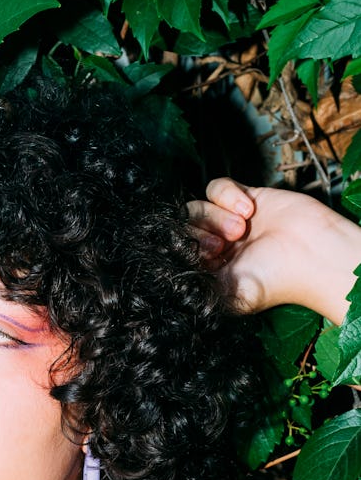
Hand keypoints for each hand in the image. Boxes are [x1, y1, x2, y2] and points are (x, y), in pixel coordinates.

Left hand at [187, 178, 360, 323]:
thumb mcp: (224, 293)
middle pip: (184, 228)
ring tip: (241, 229)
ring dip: (216, 216)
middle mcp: (215, 247)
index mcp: (208, 271)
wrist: (313, 254)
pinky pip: (217, 186)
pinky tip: (248, 209)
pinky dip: (227, 195)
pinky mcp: (243, 197)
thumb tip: (165, 276)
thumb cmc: (274, 280)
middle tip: (222, 245)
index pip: (178, 252)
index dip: (186, 250)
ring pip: (198, 206)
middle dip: (201, 233)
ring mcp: (227, 221)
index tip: (209, 257)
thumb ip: (193, 283)